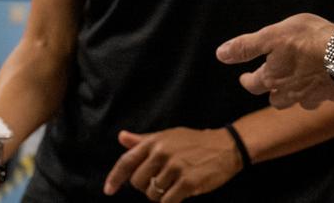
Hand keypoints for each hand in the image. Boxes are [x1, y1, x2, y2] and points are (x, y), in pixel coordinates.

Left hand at [103, 127, 240, 200]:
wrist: (225, 147)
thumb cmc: (194, 142)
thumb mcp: (168, 136)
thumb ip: (144, 141)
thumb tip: (122, 137)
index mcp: (156, 141)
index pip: (127, 161)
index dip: (115, 177)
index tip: (108, 190)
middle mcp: (163, 153)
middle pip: (138, 183)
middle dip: (146, 186)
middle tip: (161, 180)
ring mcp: (176, 168)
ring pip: (153, 194)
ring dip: (161, 194)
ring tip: (174, 183)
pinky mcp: (188, 183)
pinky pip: (168, 202)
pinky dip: (172, 201)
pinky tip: (181, 191)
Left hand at [216, 13, 333, 109]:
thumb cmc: (307, 39)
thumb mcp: (271, 35)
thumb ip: (246, 46)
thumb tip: (220, 54)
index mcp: (273, 78)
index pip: (253, 85)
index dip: (247, 81)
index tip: (244, 78)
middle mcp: (291, 92)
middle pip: (276, 100)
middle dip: (272, 93)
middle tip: (272, 84)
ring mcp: (313, 96)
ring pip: (301, 102)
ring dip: (297, 96)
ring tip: (298, 87)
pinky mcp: (333, 93)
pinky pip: (325, 97)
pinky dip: (322, 92)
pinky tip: (325, 83)